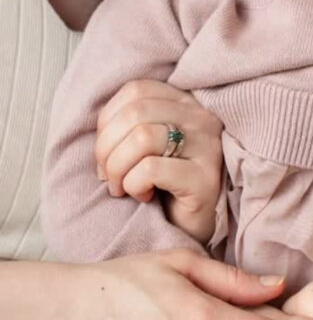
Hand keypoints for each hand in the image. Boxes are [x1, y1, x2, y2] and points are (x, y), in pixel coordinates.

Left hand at [96, 79, 221, 239]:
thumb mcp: (144, 146)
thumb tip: (99, 135)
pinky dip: (134, 185)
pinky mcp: (205, 179)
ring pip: (142, 137)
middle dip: (107, 148)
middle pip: (135, 113)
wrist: (191, 228)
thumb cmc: (162, 186)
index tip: (106, 152)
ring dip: (118, 169)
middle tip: (108, 177)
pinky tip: (143, 196)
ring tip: (122, 188)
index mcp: (184, 102)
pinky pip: (151, 169)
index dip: (108, 120)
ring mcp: (207, 147)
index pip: (136, 90)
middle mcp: (201, 118)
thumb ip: (128, 126)